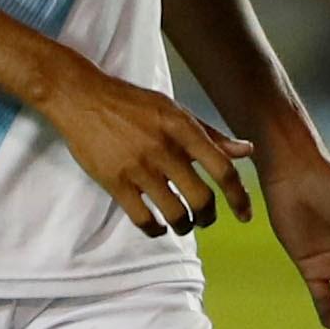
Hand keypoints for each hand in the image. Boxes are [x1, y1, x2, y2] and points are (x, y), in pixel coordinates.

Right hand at [41, 68, 258, 239]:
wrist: (82, 98)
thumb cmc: (132, 103)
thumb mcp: (175, 110)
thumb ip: (211, 134)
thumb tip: (246, 151)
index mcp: (183, 128)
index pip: (222, 169)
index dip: (239, 196)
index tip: (245, 214)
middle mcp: (165, 149)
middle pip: (202, 198)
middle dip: (208, 217)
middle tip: (205, 219)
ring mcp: (139, 167)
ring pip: (175, 213)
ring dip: (184, 226)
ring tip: (183, 224)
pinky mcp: (115, 182)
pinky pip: (142, 219)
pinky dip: (155, 230)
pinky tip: (157, 227)